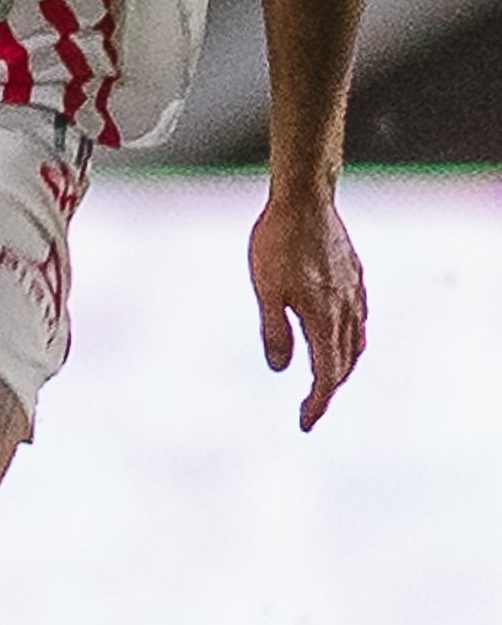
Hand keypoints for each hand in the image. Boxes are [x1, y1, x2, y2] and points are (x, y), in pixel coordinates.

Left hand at [249, 189, 364, 431]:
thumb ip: (274, 330)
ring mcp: (354, 293)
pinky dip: (351, 341)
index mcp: (324, 317)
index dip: (317, 402)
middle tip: (310, 410)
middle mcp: (346, 309)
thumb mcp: (265, 289)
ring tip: (324, 383)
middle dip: (328, 391)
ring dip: (342, 368)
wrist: (305, 200)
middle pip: (344, 364)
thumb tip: (280, 369)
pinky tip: (340, 339)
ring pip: (356, 343)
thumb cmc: (277, 242)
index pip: (326, 374)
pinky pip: (359, 321)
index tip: (305, 424)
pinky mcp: (354, 278)